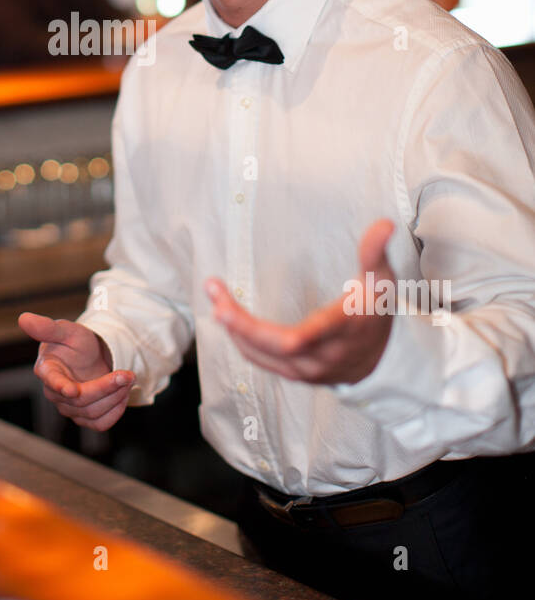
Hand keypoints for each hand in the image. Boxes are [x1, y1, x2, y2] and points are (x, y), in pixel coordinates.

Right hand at [18, 311, 134, 429]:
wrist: (91, 356)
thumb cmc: (75, 342)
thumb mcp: (66, 330)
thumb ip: (47, 327)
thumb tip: (23, 318)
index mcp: (46, 370)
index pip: (51, 381)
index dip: (61, 386)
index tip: (73, 390)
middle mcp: (54, 393)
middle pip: (80, 400)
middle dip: (107, 387)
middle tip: (128, 374)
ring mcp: (69, 408)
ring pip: (92, 413)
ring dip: (115, 397)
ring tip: (128, 378)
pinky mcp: (84, 417)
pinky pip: (100, 424)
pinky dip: (116, 411)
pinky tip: (123, 394)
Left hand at [205, 219, 395, 384]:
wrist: (384, 362)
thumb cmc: (377, 313)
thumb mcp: (382, 282)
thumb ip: (375, 253)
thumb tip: (384, 224)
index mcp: (345, 328)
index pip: (311, 334)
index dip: (281, 329)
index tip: (250, 312)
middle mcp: (324, 355)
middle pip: (277, 345)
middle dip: (241, 321)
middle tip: (215, 291)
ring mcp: (308, 370)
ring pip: (262, 355)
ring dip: (234, 327)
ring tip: (215, 294)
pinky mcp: (294, 375)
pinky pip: (261, 361)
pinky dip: (241, 340)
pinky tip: (227, 317)